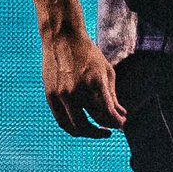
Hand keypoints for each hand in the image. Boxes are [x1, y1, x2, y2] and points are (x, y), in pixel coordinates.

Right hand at [42, 24, 126, 138]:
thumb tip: (120, 115)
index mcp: (95, 83)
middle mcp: (77, 91)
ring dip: (88, 133)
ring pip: (75, 127)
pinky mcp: (51, 96)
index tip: (122, 124)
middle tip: (111, 130)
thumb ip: (112, 96)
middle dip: (104, 130)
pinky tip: (81, 126)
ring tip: (97, 131)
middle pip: (92, 123)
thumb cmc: (88, 54)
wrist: (62, 38)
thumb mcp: (106, 71)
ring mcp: (62, 95)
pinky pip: (62, 121)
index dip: (117, 123)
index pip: (108, 113)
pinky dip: (72, 128)